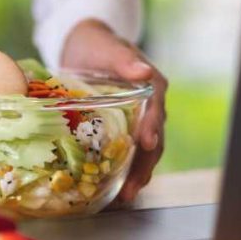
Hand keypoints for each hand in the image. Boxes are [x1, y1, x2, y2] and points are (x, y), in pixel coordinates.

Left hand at [60, 19, 167, 203]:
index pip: (156, 111)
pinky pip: (128, 152)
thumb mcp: (108, 47)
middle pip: (153, 140)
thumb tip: (144, 71)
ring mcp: (138, 119)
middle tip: (132, 187)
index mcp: (153, 86)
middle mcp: (150, 105)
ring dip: (136, 174)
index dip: (152, 128)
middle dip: (145, 165)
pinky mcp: (123, 128)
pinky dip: (123, 170)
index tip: (147, 143)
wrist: (84, 46)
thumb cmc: (97, 44)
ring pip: (144, 152)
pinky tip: (112, 189)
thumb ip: (124, 59)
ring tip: (125, 196)